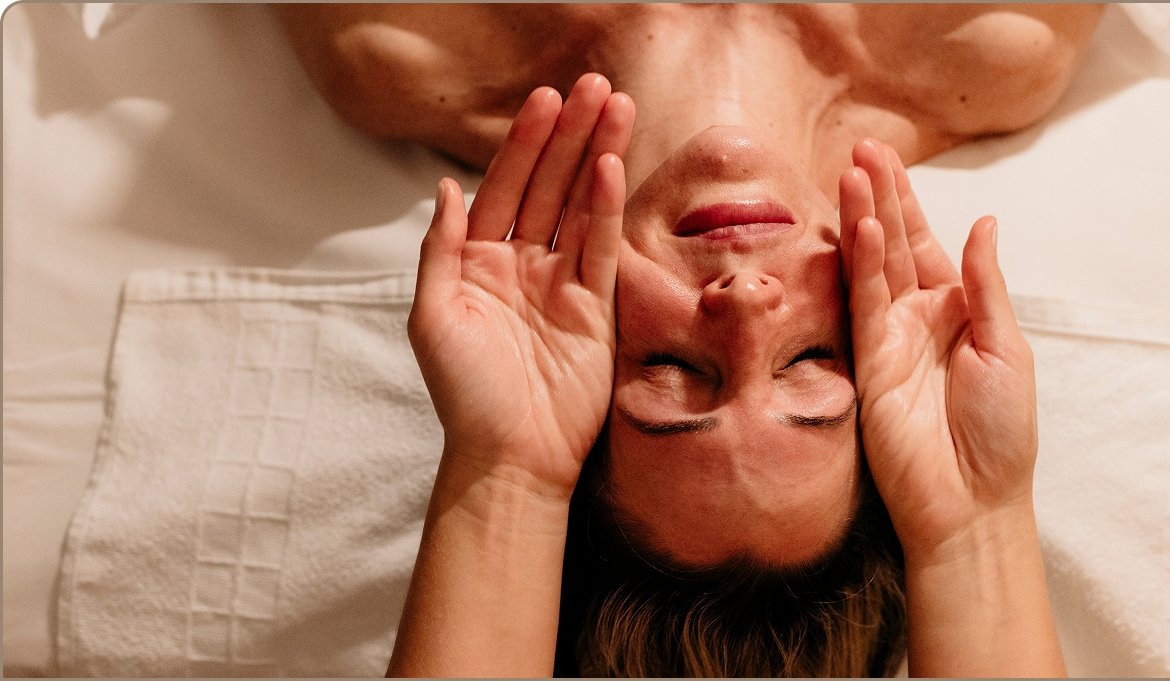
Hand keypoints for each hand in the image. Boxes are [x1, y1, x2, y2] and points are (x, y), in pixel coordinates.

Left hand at [409, 74, 634, 500]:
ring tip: (616, 107)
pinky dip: (607, 207)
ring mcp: (562, 283)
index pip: (506, 187)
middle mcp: (523, 264)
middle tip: (592, 85)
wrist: (509, 454)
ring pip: (583, 206)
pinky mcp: (596, 307)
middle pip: (550, 185)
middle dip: (569, 135)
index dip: (524, 143)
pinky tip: (610, 167)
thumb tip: (445, 188)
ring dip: (597, 156)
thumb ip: (442, 248)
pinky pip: (602, 247)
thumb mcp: (433, 316)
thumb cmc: (463, 393)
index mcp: (480, 262)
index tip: (544, 100)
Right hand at [838, 138, 1037, 558]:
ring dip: (863, 220)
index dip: (906, 201)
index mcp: (955, 310)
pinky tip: (862, 230)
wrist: (971, 499)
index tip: (885, 160)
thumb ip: (987, 285)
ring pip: (873, 267)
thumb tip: (985, 223)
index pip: (925, 244)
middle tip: (859, 150)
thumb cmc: (1000, 431)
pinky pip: (864, 304)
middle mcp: (917, 317)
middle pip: (894, 245)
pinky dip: (864, 266)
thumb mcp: (1007, 347)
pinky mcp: (868, 362)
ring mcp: (889, 338)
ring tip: (850, 174)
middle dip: (877, 196)